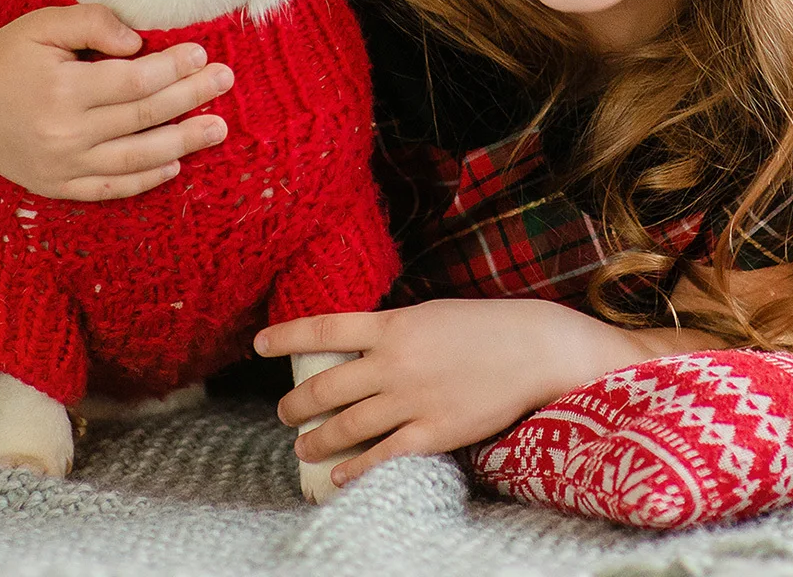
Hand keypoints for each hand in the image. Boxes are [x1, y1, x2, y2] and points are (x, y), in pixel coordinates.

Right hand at [0, 0, 233, 200]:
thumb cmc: (9, 51)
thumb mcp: (45, 23)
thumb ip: (93, 22)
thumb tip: (139, 42)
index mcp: (61, 91)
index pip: (135, 82)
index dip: (173, 68)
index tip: (204, 54)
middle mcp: (62, 135)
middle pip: (143, 118)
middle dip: (190, 98)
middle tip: (227, 81)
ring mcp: (59, 167)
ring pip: (134, 159)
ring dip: (182, 144)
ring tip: (219, 129)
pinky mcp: (54, 186)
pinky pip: (108, 190)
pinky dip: (144, 181)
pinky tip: (175, 165)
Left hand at [257, 299, 716, 488]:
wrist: (534, 348)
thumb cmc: (486, 325)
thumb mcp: (433, 314)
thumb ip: (395, 330)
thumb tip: (361, 344)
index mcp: (395, 324)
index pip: (325, 328)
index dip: (286, 336)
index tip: (259, 344)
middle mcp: (395, 361)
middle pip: (326, 386)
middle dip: (297, 403)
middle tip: (286, 412)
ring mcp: (412, 399)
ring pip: (346, 426)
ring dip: (317, 439)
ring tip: (303, 447)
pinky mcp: (433, 432)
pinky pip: (382, 456)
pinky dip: (354, 470)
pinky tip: (338, 477)